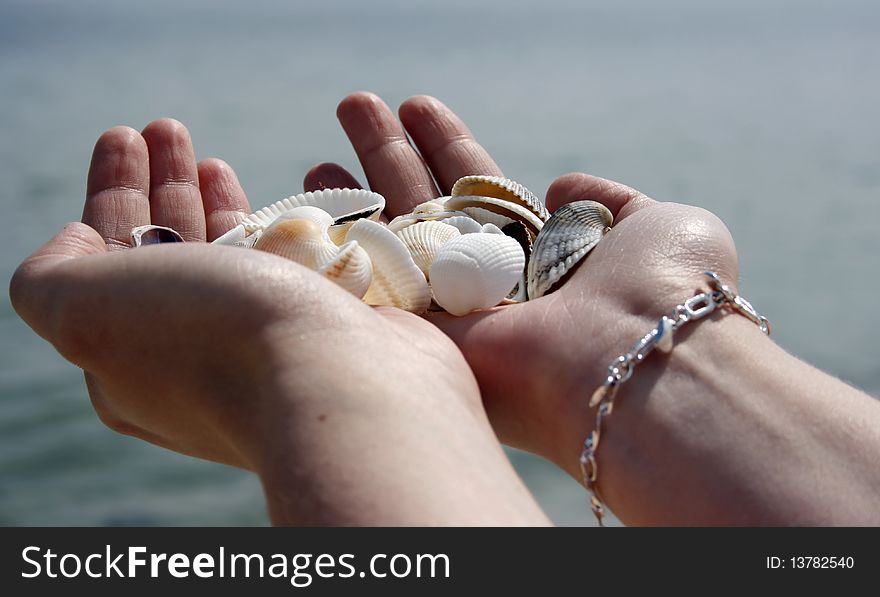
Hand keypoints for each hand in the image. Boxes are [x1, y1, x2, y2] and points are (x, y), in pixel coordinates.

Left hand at [10, 119, 547, 524]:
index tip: (123, 138)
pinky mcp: (324, 331)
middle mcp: (197, 356)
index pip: (107, 261)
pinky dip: (280, 224)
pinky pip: (291, 265)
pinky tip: (279, 200)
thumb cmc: (213, 340)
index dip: (110, 195)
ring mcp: (267, 346)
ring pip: (230, 258)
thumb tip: (76, 243)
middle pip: (168, 253)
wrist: (345, 384)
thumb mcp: (90, 310)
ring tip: (208, 156)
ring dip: (213, 200)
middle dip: (160, 186)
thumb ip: (50, 279)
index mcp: (133, 359)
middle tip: (165, 128)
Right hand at [321, 94, 879, 525]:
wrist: (638, 358)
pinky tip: (305, 203)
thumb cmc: (662, 288)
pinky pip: (372, 282)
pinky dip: (340, 244)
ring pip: (392, 238)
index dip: (445, 146)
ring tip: (316, 155)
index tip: (413, 107)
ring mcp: (452, 308)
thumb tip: (559, 186)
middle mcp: (491, 278)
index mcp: (540, 250)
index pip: (480, 187)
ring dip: (355, 191)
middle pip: (427, 202)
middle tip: (351, 106)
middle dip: (387, 154)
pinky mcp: (421, 334)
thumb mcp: (658, 223)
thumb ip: (609, 199)